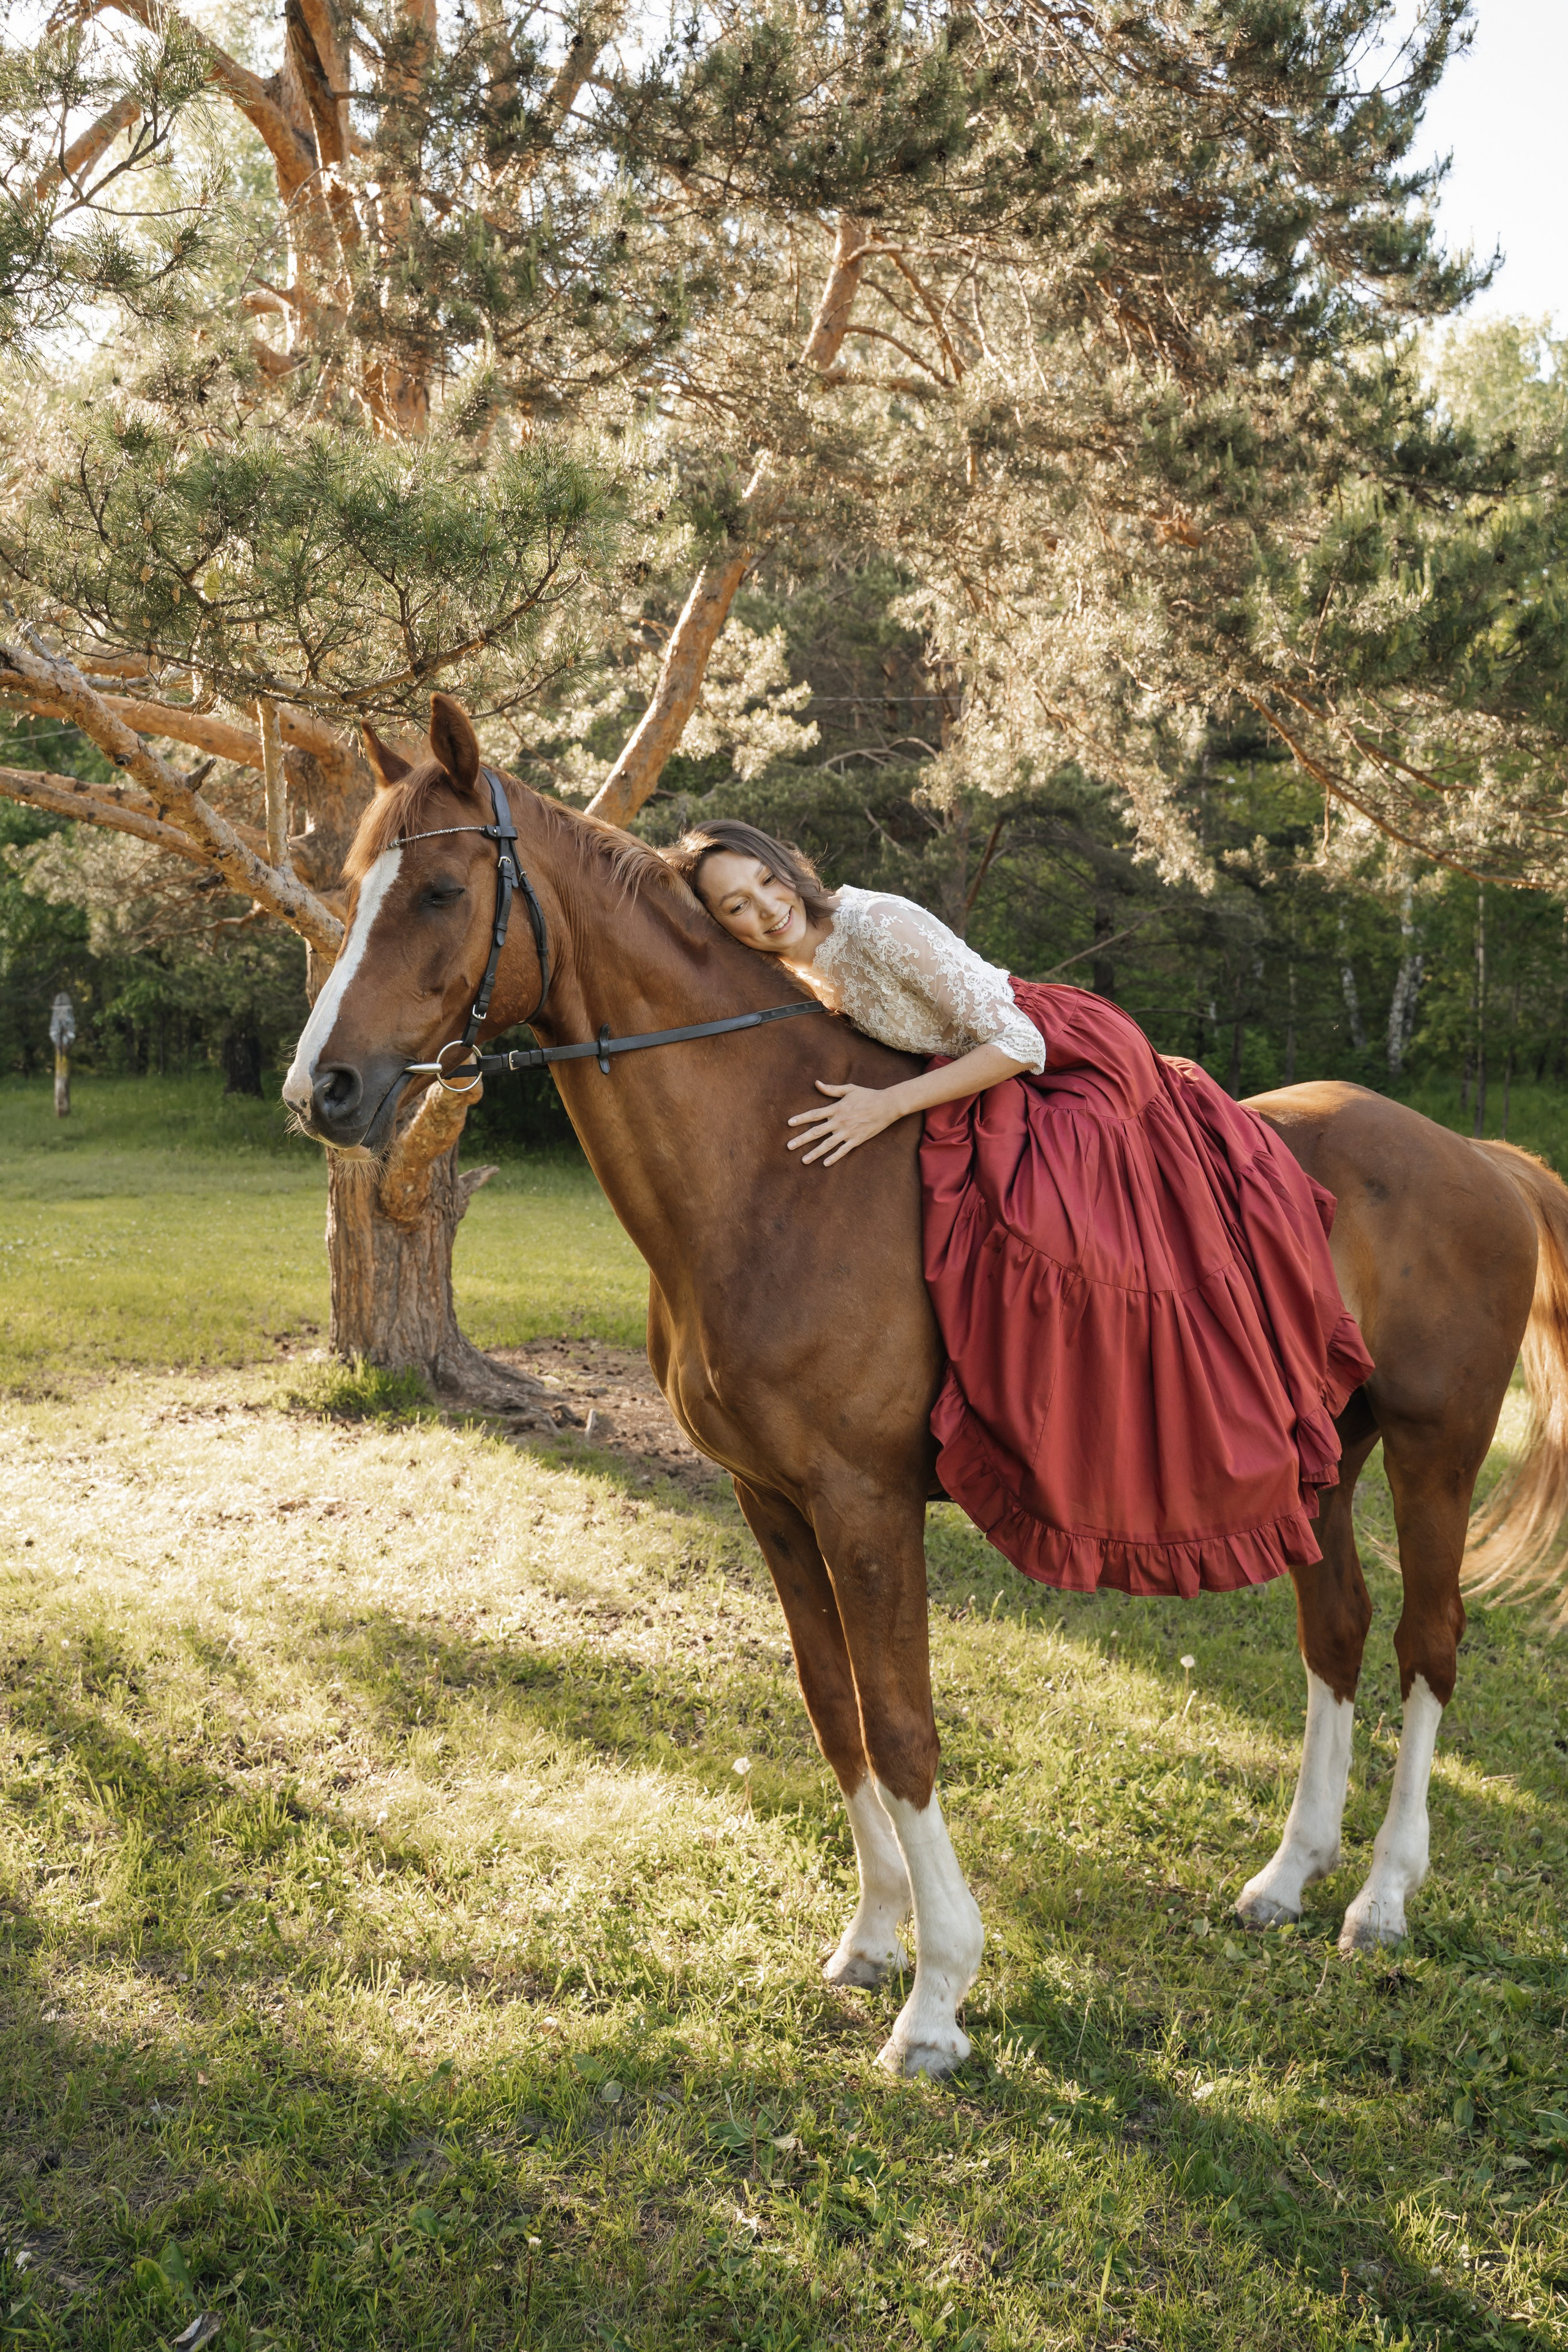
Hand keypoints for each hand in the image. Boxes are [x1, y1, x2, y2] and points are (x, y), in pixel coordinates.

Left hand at [787, 1080, 906, 1165]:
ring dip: (814, 1153)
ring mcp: (848, 1132)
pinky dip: (834, 1157)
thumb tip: (817, 1083)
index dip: (801, 1119)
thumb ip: (832, 1089)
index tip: (789, 1123)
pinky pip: (843, 1150)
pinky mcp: (857, 1140)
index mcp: (837, 1108)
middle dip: (802, 1139)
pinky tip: (825, 1164)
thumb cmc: (868, 1095)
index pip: (815, 1114)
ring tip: (803, 1160)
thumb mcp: (849, 1089)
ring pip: (828, 1144)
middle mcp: (840, 1121)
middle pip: (817, 1132)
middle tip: (789, 1146)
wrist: (887, 1105)